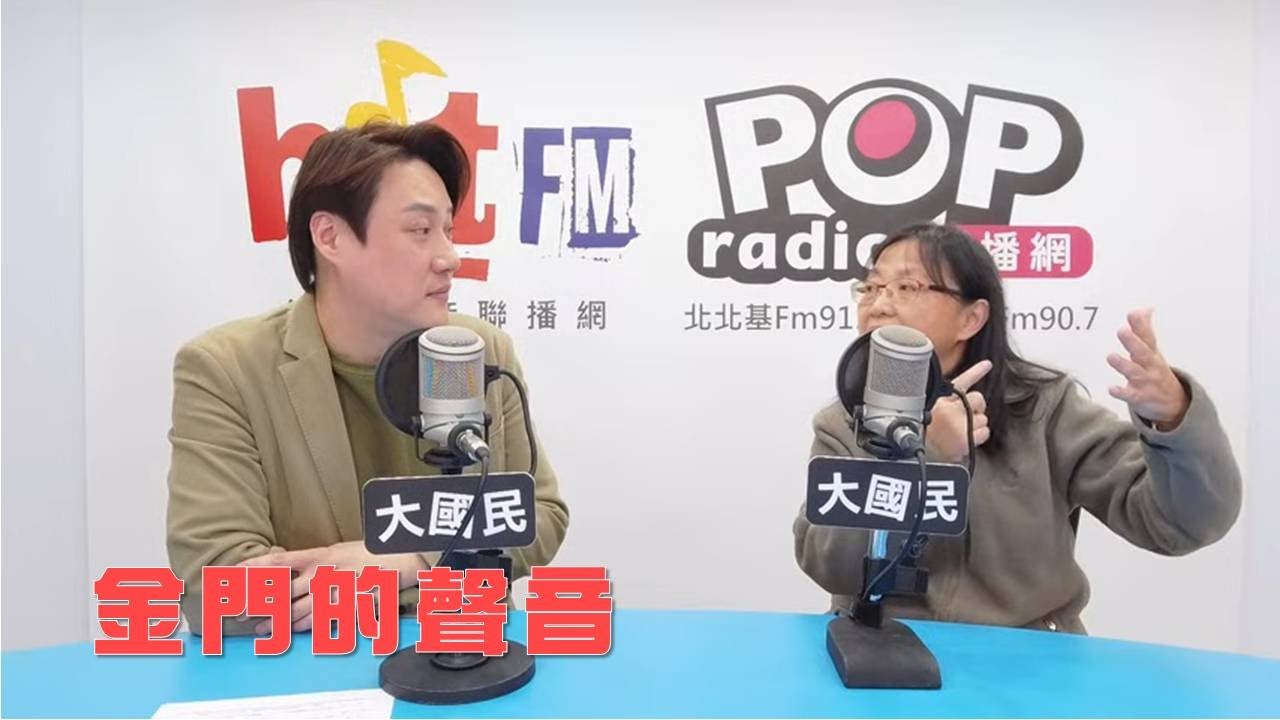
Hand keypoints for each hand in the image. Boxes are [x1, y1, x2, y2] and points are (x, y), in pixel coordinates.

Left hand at [239, 541, 425, 632]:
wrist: (401, 559)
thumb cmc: (369, 552)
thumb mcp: (338, 549)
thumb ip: (313, 560)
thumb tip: (287, 566)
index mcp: (319, 555)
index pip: (279, 561)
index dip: (254, 569)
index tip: (234, 575)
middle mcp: (323, 574)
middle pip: (283, 592)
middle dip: (258, 604)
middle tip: (240, 612)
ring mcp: (334, 593)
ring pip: (297, 611)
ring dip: (276, 622)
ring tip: (260, 628)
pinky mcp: (346, 608)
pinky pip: (319, 621)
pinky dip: (301, 627)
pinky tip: (289, 631)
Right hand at [926, 360, 992, 462]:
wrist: (915, 456)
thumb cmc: (921, 436)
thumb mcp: (925, 411)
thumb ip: (942, 401)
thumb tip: (959, 396)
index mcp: (939, 400)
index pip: (961, 381)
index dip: (976, 371)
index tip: (987, 364)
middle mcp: (949, 409)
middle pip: (978, 399)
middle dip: (975, 408)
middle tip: (964, 418)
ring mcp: (958, 424)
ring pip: (983, 417)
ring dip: (975, 424)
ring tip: (960, 431)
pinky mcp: (965, 439)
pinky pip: (984, 432)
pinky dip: (978, 436)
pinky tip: (966, 438)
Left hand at [1107, 308, 1187, 429]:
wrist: (1174, 403)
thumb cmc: (1156, 371)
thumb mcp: (1152, 350)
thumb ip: (1143, 329)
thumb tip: (1142, 308)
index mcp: (1151, 352)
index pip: (1147, 336)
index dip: (1140, 324)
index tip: (1134, 312)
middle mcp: (1150, 365)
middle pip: (1142, 352)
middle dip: (1132, 341)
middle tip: (1122, 330)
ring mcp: (1146, 381)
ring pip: (1134, 372)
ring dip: (1123, 364)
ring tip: (1111, 356)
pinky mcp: (1140, 397)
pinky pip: (1131, 395)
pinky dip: (1121, 392)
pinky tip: (1111, 388)